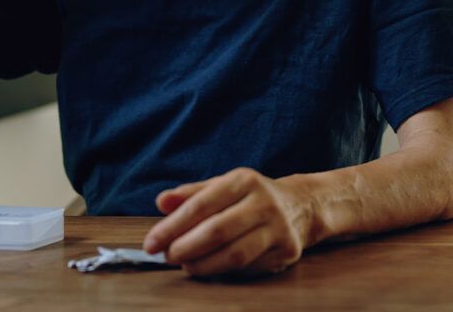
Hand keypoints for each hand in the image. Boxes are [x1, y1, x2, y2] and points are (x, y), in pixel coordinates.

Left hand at [143, 168, 315, 277]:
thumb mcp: (222, 186)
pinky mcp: (287, 251)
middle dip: (186, 247)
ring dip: (204, 265)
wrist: (301, 205)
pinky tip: (210, 268)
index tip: (152, 242)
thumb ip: (190, 194)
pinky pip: (248, 268)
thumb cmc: (251, 197)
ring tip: (186, 264)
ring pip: (235, 255)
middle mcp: (264, 202)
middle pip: (217, 231)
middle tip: (167, 256)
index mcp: (244, 180)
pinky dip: (224, 272)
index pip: (201, 205)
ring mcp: (279, 228)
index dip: (172, 226)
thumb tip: (161, 202)